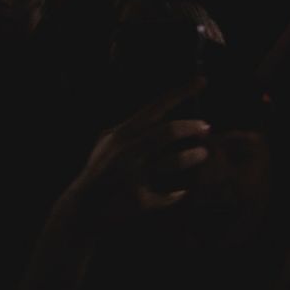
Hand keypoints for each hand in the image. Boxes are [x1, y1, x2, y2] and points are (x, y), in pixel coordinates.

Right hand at [60, 80, 210, 226]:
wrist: (82, 209)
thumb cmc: (98, 171)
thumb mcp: (107, 142)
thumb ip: (129, 126)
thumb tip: (156, 112)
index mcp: (123, 133)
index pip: (156, 106)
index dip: (181, 92)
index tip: (203, 80)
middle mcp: (128, 150)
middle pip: (168, 131)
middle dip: (192, 127)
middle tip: (207, 128)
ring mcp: (133, 175)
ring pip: (172, 162)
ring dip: (192, 157)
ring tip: (203, 154)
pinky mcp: (139, 199)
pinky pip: (168, 194)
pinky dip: (178, 193)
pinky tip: (183, 191)